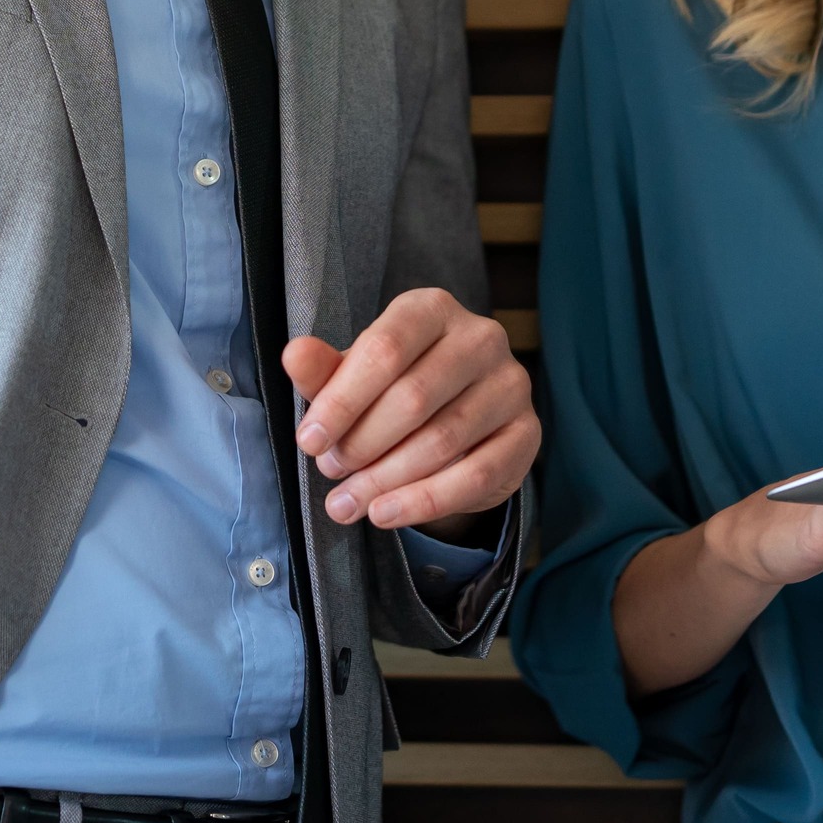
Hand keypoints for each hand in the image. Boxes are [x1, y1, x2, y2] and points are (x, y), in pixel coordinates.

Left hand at [281, 288, 538, 531]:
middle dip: (362, 443)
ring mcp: (511, 385)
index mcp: (432, 309)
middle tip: (330, 472)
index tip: (308, 440)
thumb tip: (294, 355)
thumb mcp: (355, 376)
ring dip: (386, 479)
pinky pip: (476, 475)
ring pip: (443, 440)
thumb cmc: (394, 388)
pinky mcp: (527, 433)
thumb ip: (324, 369)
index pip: (385, 349)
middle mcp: (480, 338)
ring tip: (347, 502)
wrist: (459, 424)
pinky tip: (385, 514)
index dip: (342, 400)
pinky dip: (424, 502)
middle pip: (413, 398)